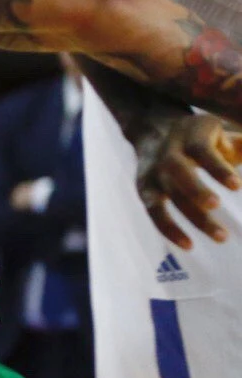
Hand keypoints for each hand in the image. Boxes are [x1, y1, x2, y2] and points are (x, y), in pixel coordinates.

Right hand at [133, 113, 238, 249]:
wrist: (154, 133)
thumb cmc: (201, 138)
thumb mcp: (222, 134)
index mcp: (189, 135)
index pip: (201, 150)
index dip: (217, 168)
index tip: (237, 186)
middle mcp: (167, 153)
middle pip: (178, 172)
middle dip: (196, 190)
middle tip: (216, 205)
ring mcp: (153, 173)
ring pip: (167, 197)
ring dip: (192, 217)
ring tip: (221, 237)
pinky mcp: (145, 190)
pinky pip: (155, 212)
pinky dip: (169, 230)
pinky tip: (189, 245)